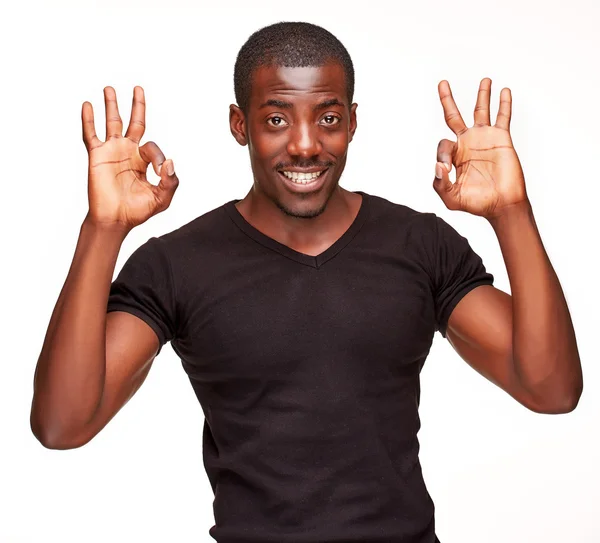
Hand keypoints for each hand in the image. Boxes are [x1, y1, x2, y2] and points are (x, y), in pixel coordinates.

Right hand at [82, 86, 178, 230]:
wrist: (115, 220)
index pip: (153, 146)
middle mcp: (128, 152)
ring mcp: (112, 151)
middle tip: (138, 88)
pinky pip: (91, 134)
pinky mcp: (97, 155)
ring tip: (110, 89)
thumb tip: (171, 162)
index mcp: (144, 161)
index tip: (160, 170)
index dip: (159, 156)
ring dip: (112, 105)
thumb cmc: (137, 211)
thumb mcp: (162, 198)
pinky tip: (88, 105)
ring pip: (112, 122)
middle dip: (137, 105)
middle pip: (134, 122)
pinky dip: (89, 120)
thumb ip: (171, 182)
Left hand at [433, 78, 528, 219]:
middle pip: (454, 116)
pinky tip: (504, 91)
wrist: (502, 205)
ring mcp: (484, 139)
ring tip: (484, 80)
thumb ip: (440, 184)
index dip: (442, 153)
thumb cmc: (476, 203)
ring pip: (481, 111)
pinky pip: (503, 117)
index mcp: (454, 155)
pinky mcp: (501, 139)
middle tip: (442, 82)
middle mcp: (467, 143)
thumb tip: (438, 166)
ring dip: (482, 95)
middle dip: (447, 99)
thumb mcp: (451, 198)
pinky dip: (503, 104)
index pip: (443, 143)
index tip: (446, 167)